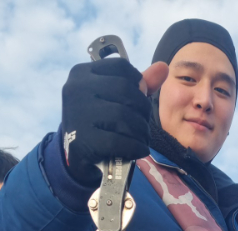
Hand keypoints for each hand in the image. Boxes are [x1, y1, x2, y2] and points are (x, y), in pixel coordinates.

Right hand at [61, 59, 167, 185]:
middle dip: (143, 110)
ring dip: (141, 130)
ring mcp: (77, 114)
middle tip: (143, 124)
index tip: (140, 98)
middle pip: (126, 90)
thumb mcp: (112, 99)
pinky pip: (119, 141)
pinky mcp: (83, 140)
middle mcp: (77, 89)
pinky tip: (139, 149)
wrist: (75, 156)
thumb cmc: (97, 123)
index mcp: (82, 73)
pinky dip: (135, 147)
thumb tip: (163, 67)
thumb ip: (136, 84)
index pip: (122, 67)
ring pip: (124, 116)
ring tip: (142, 138)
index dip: (138, 83)